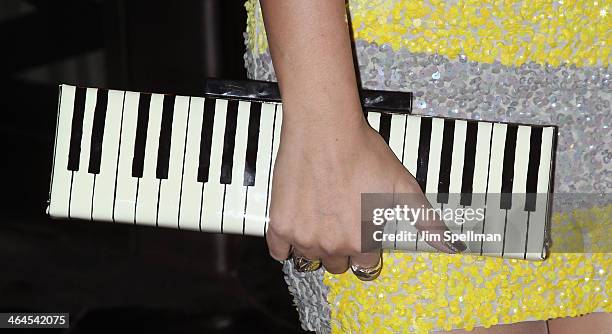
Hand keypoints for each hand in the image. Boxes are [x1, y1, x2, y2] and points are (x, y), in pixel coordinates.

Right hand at [266, 111, 464, 274]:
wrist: (324, 128)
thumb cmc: (363, 154)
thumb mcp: (402, 186)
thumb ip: (426, 221)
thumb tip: (453, 248)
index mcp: (363, 241)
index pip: (365, 262)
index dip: (365, 242)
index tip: (360, 225)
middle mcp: (332, 246)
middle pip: (337, 263)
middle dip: (340, 245)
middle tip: (339, 216)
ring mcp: (303, 237)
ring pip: (309, 257)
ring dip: (315, 243)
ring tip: (320, 214)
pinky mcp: (280, 225)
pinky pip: (280, 251)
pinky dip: (286, 243)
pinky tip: (298, 222)